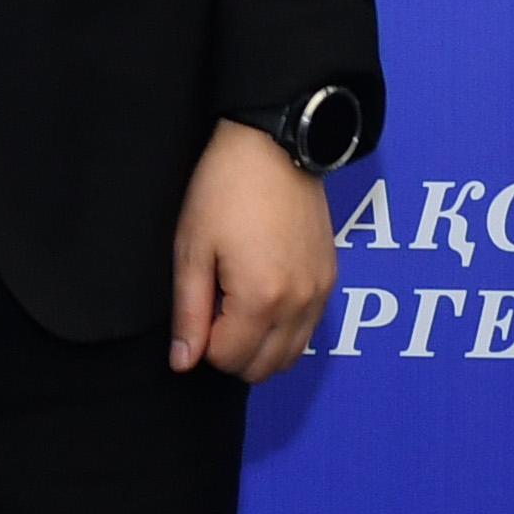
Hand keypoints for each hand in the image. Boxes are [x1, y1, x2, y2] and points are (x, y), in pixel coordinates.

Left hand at [169, 119, 334, 379]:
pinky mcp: (329, 278)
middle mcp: (299, 304)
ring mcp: (319, 293)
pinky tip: (261, 297)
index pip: (228, 360)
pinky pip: (308, 330)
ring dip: (259, 346)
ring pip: (290, 356)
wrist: (273, 145)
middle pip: (262, 368)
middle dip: (231, 353)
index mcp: (261, 299)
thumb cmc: (225, 189)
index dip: (202, 345)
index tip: (196, 311)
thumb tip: (183, 361)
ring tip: (235, 305)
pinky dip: (283, 330)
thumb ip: (189, 312)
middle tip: (212, 313)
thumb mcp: (192, 249)